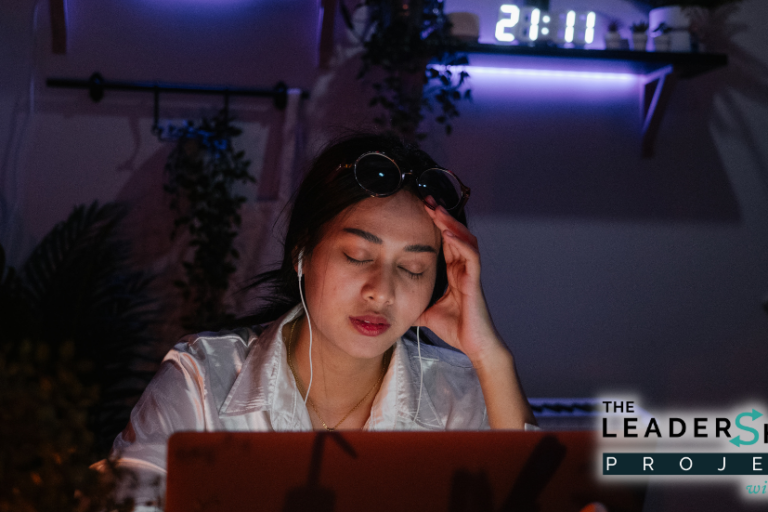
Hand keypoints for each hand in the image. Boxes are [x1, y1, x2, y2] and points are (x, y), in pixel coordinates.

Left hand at [415, 201, 505, 365]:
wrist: (474, 347)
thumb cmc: (456, 329)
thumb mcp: (425, 312)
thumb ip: (413, 304)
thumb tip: (390, 307)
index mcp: (453, 272)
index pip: (444, 242)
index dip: (434, 225)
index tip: (420, 210)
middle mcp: (463, 269)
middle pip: (454, 234)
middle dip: (441, 216)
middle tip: (427, 200)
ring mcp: (470, 273)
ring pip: (464, 239)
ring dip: (450, 224)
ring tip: (437, 210)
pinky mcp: (475, 281)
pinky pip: (470, 255)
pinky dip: (459, 242)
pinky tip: (448, 233)